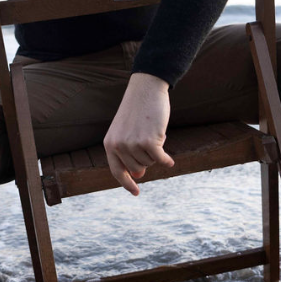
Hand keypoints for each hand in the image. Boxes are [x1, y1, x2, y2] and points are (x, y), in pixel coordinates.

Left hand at [104, 73, 173, 195]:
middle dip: (147, 158)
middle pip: (138, 168)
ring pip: (149, 163)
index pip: (117, 171)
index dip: (127, 183)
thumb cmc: (138, 110)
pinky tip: (170, 161)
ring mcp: (132, 144)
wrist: (146, 89)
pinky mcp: (148, 141)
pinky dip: (166, 160)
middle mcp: (118, 145)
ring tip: (154, 133)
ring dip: (155, 152)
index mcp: (110, 143)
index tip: (136, 192)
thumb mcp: (129, 132)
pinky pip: (160, 159)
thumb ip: (130, 152)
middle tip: (150, 141)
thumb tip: (138, 176)